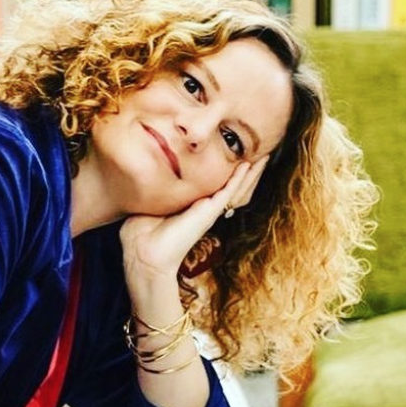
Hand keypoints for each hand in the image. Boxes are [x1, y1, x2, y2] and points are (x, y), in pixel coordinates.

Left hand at [120, 158, 267, 282]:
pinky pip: (229, 190)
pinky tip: (251, 164)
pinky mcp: (209, 212)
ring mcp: (207, 210)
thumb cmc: (141, 234)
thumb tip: (143, 175)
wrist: (145, 254)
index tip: (228, 153)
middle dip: (243, 170)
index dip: (220, 171)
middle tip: (258, 152)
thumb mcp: (147, 205)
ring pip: (235, 187)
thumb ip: (152, 191)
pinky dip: (241, 177)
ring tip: (264, 156)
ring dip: (249, 172)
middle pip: (229, 185)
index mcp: (188, 205)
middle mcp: (202, 207)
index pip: (208, 184)